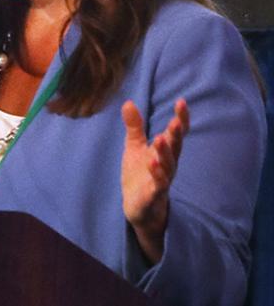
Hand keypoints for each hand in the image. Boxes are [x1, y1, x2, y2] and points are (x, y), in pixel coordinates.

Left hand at [121, 98, 189, 262]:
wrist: (136, 207)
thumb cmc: (139, 174)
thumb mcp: (134, 146)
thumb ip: (134, 126)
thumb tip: (128, 101)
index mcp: (164, 151)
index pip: (176, 133)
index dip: (181, 119)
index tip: (181, 102)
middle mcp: (167, 165)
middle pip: (175, 148)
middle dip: (176, 135)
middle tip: (176, 121)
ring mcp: (162, 181)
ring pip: (168, 166)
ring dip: (165, 153)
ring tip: (161, 137)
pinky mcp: (153, 196)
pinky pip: (158, 185)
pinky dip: (157, 175)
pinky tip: (152, 164)